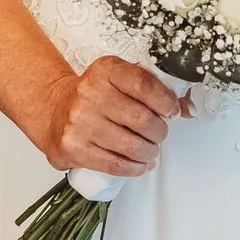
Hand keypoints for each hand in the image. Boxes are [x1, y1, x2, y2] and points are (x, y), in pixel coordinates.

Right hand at [34, 57, 185, 178]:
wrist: (54, 110)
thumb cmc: (95, 96)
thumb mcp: (119, 79)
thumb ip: (151, 88)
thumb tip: (185, 108)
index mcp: (105, 70)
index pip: (143, 84)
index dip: (165, 101)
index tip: (171, 110)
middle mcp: (90, 94)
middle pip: (142, 119)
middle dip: (159, 131)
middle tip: (159, 133)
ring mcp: (80, 122)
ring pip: (132, 146)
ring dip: (149, 152)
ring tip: (150, 150)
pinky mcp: (75, 148)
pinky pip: (116, 165)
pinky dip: (135, 168)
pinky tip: (141, 164)